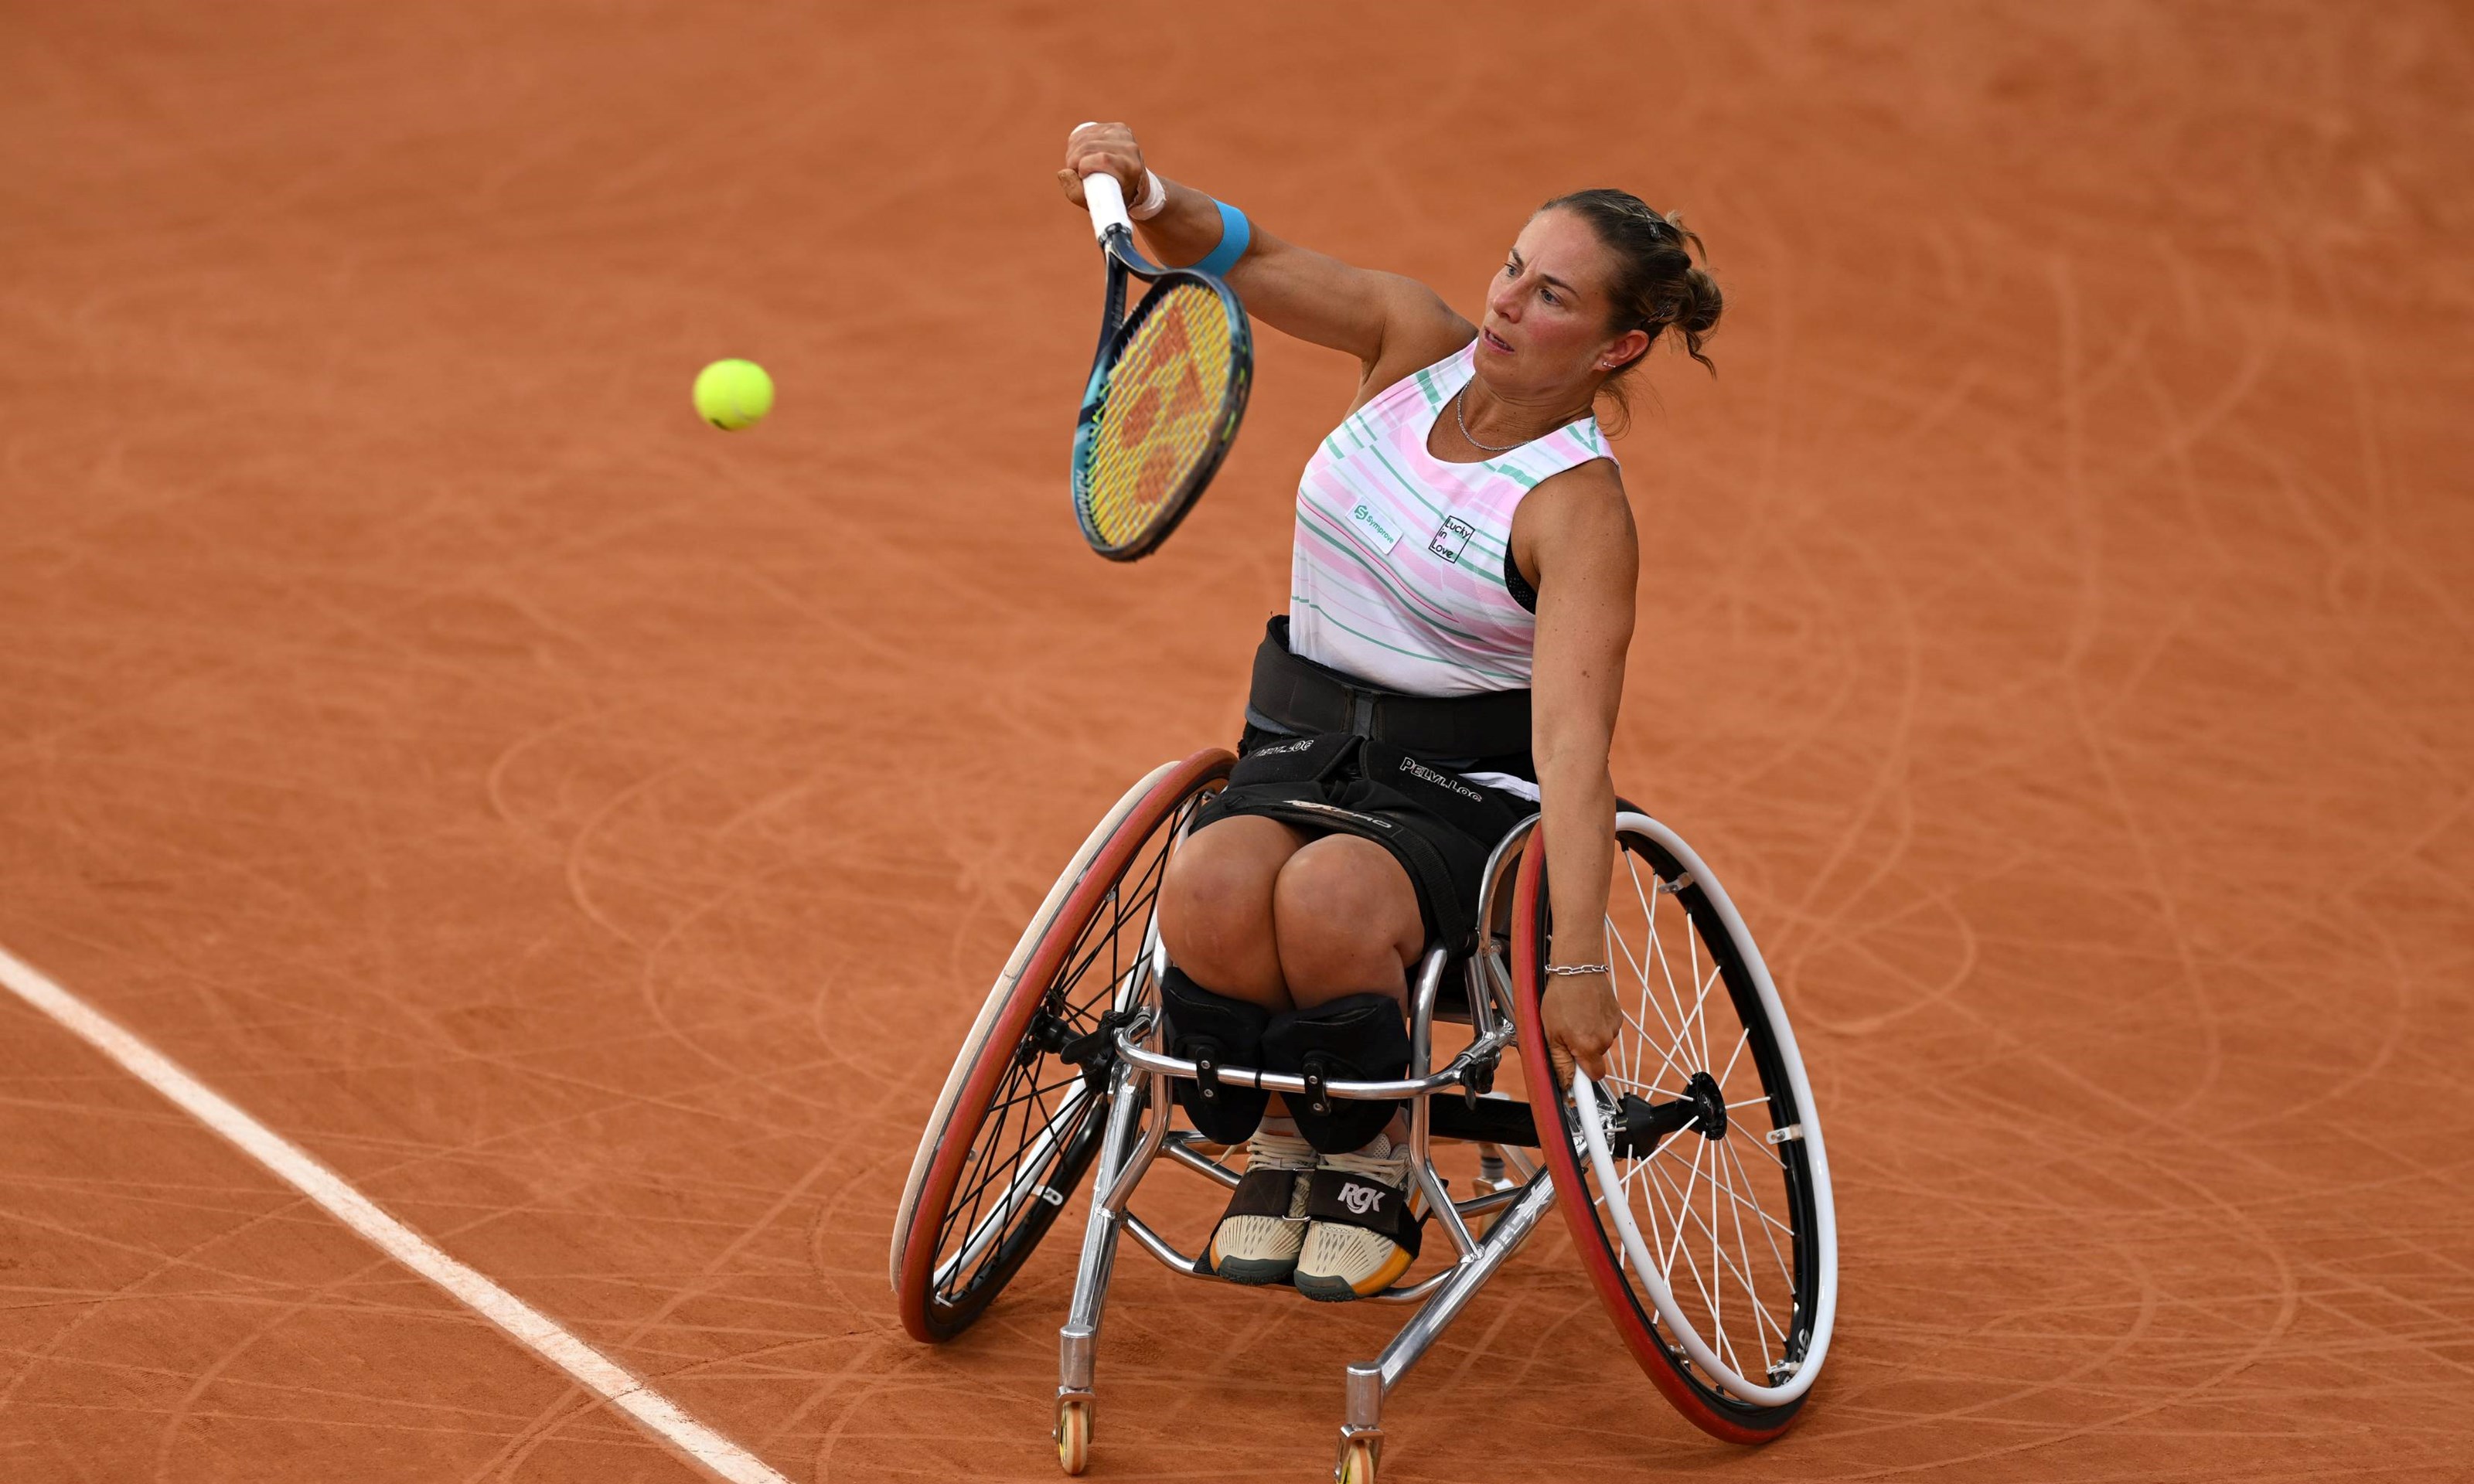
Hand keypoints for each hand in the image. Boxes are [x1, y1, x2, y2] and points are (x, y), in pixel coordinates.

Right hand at [1057, 121, 1146, 208]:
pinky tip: (1079, 153)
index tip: (1081, 175)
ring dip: (1072, 151)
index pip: (1103, 159)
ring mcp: (1125, 135)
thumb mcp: (1096, 204)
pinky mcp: (1117, 127)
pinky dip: (1076, 142)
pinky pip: (1087, 130)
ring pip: (1086, 137)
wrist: (1135, 183)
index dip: (1084, 165)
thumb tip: (1064, 172)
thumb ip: (1076, 192)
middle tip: (1073, 171)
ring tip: (1075, 164)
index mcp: (1131, 169)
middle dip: (1073, 159)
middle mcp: (1131, 149)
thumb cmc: (1114, 196)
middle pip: (1090, 146)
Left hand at [1541, 971, 1618, 1089]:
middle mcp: (1605, 1039)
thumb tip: (1566, 1084)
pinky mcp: (1617, 1015)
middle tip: (1567, 1034)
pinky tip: (1585, 1010)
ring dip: (1589, 1035)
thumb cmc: (1560, 996)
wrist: (1577, 967)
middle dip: (1582, 1052)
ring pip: (1600, 1043)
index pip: (1594, 1078)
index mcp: (1588, 1046)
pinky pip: (1606, 1028)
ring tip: (1575, 1016)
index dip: (1586, 1083)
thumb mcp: (1551, 1033)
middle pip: (1595, 1059)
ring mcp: (1613, 1026)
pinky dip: (1596, 1023)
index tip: (1583, 1094)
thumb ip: (1560, 1062)